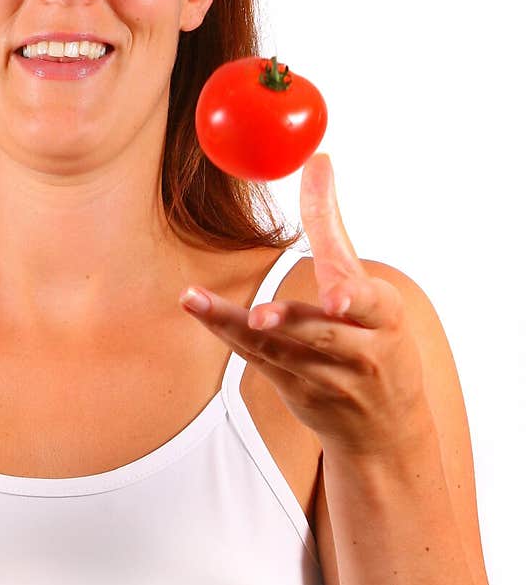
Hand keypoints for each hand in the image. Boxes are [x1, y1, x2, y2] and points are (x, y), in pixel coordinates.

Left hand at [178, 153, 429, 456]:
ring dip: (235, 327)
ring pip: (277, 350)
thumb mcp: (366, 283)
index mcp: (383, 316)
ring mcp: (327, 378)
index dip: (354, 297)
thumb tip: (318, 159)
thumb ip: (333, 225)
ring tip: (198, 302)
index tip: (336, 296)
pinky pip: (258, 360)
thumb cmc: (373, 334)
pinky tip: (200, 309)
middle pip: (320, 334)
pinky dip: (229, 335)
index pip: (368, 300)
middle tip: (260, 315)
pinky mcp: (297, 393)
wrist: (385, 425)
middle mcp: (359, 351)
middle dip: (292, 324)